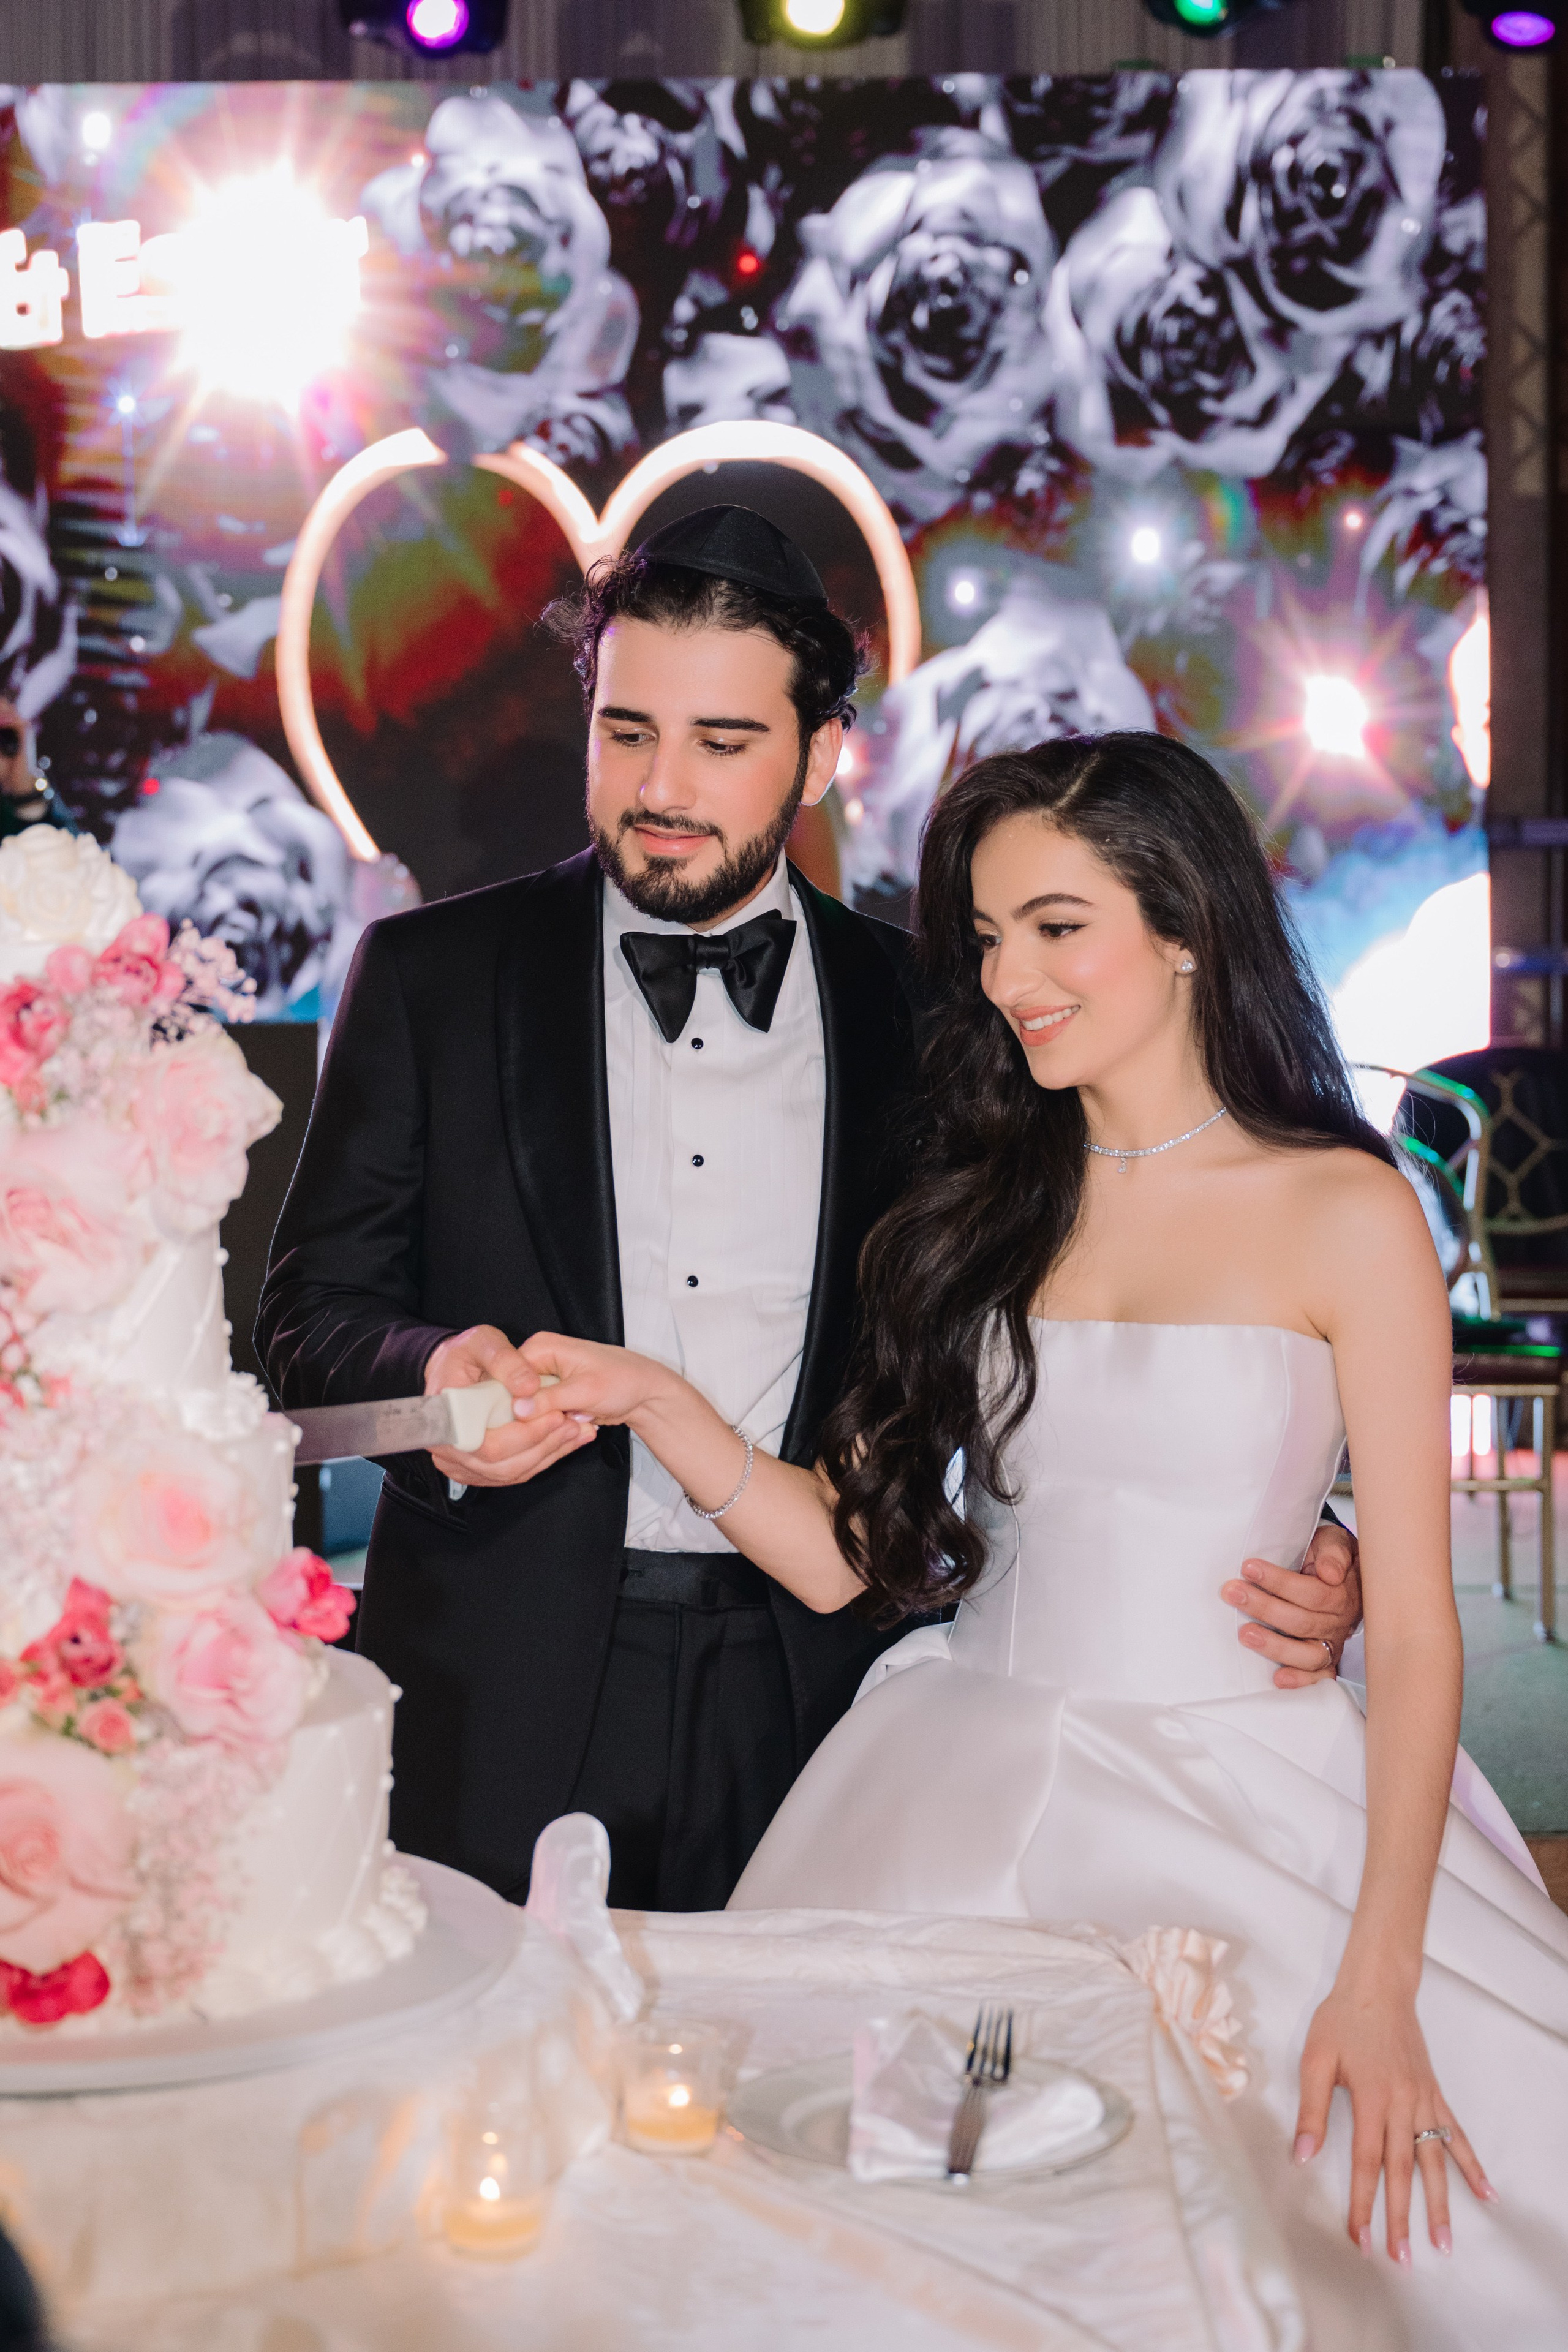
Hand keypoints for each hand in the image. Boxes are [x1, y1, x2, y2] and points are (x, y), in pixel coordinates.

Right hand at [424, 1323, 595, 1489]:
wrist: (451, 1368)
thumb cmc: (464, 1353)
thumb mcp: (483, 1342)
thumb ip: (506, 1361)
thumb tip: (529, 1386)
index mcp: (445, 1419)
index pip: (488, 1444)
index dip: (525, 1434)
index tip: (556, 1415)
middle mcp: (448, 1449)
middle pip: (501, 1464)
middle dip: (543, 1444)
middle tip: (573, 1423)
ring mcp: (461, 1464)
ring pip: (511, 1472)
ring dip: (547, 1453)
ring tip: (575, 1430)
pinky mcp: (477, 1469)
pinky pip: (513, 1472)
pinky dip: (542, 1458)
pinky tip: (565, 1441)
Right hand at [516, 1330, 676, 1428]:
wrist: (644, 1394)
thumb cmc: (622, 1381)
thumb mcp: (585, 1390)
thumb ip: (549, 1399)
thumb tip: (517, 1410)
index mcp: (541, 1347)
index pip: (506, 1374)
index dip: (507, 1399)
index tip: (516, 1421)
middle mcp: (537, 1362)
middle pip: (511, 1393)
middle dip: (526, 1414)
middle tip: (555, 1422)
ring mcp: (543, 1381)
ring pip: (524, 1409)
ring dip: (541, 1422)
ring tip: (570, 1421)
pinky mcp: (551, 1398)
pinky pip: (538, 1416)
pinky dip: (550, 1425)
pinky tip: (570, 1424)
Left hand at [1222, 1520, 1361, 1689]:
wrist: (1344, 1572)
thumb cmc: (1329, 1554)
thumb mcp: (1334, 1541)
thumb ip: (1334, 1551)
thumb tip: (1330, 1573)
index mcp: (1343, 1592)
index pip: (1312, 1592)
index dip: (1279, 1581)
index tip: (1249, 1567)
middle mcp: (1338, 1622)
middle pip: (1302, 1621)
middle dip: (1264, 1607)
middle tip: (1233, 1593)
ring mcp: (1331, 1644)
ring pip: (1308, 1654)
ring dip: (1275, 1646)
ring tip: (1245, 1634)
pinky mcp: (1325, 1661)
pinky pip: (1318, 1677)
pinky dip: (1301, 1681)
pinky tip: (1278, 1680)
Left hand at [1294, 1976, 1491, 2257]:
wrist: (1378, 1986)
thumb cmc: (1342, 2021)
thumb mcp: (1316, 2059)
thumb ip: (1312, 2110)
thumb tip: (1302, 2156)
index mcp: (1372, 2099)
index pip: (1365, 2162)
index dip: (1362, 2203)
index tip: (1360, 2238)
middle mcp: (1403, 2105)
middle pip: (1402, 2171)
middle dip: (1401, 2218)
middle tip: (1401, 2259)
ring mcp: (1424, 2102)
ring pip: (1434, 2162)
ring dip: (1439, 2205)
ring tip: (1444, 2244)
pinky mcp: (1435, 2095)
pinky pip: (1456, 2135)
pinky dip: (1471, 2166)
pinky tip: (1487, 2194)